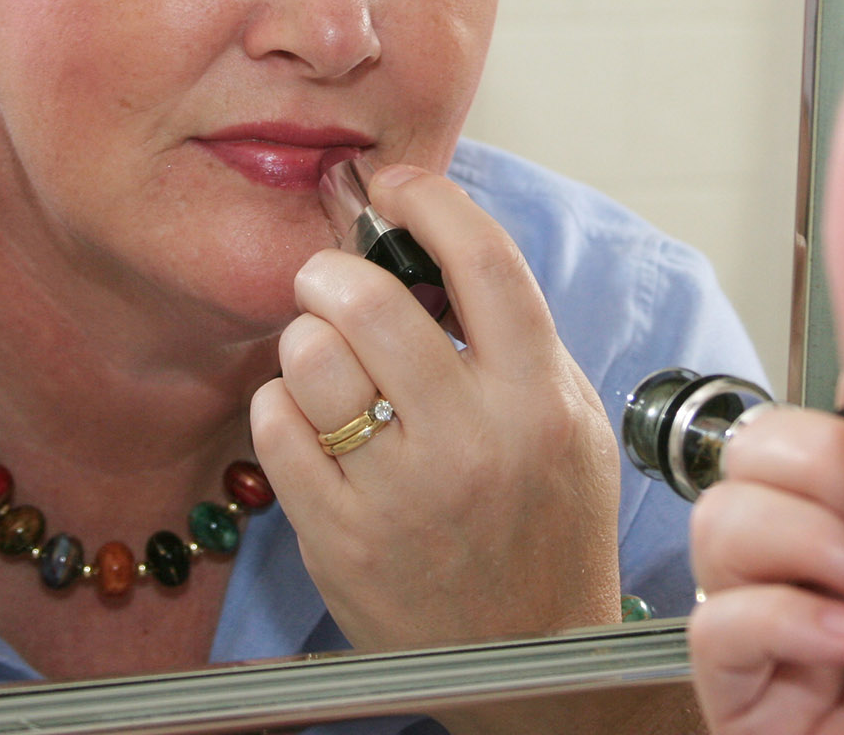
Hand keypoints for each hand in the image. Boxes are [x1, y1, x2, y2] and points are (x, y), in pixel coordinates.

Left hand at [250, 163, 622, 650]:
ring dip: (306, 340)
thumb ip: (514, 336)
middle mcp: (473, 439)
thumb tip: (434, 242)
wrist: (531, 658)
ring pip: (311, 357)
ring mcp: (402, 492)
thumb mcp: (566, 420)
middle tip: (329, 277)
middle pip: (369, 300)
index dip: (431, 201)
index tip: (397, 186)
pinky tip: (310, 421)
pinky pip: (277, 426)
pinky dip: (282, 407)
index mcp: (539, 397)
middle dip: (333, 270)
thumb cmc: (549, 523)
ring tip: (324, 359)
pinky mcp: (341, 537)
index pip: (483, 261)